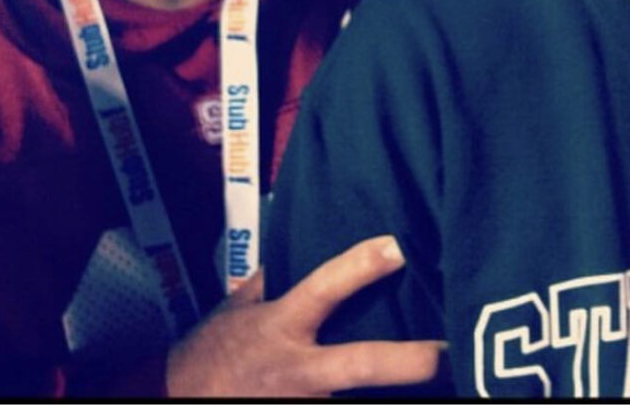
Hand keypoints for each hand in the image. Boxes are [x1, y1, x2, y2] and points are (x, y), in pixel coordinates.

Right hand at [165, 235, 443, 396]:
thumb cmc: (212, 351)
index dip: (362, 267)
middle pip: (361, 364)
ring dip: (399, 394)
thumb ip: (273, 279)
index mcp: (282, 325)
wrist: (176, 400)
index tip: (397, 246)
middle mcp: (299, 369)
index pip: (327, 287)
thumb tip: (300, 237)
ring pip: (361, 401)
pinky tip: (406, 396)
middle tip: (450, 351)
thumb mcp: (238, 309)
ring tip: (454, 380)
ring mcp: (305, 403)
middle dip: (409, 361)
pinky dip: (370, 404)